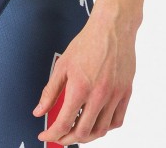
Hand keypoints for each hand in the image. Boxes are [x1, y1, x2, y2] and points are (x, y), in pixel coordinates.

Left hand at [32, 12, 136, 142]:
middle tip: (60, 136)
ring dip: (87, 136)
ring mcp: (114, 96)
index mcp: (80, 88)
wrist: (112, 28)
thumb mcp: (62, 65)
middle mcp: (99, 95)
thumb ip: (50, 91)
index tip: (46, 136)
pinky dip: (106, 127)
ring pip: (101, 130)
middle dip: (68, 139)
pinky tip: (97, 122)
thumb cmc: (87, 42)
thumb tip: (39, 111)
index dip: (52, 135)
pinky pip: (117, 121)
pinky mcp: (126, 93)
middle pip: (83, 132)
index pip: (63, 123)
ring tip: (77, 131)